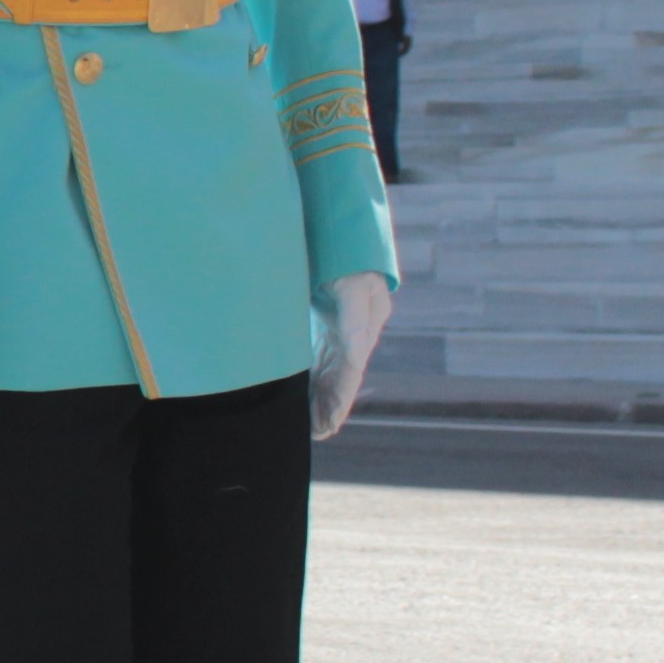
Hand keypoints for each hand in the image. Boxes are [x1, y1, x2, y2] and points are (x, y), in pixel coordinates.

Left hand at [310, 268, 393, 438]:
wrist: (336, 227)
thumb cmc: (345, 255)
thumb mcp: (351, 284)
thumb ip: (353, 318)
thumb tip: (356, 353)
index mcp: (362, 326)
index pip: (350, 371)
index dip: (340, 399)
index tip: (330, 426)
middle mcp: (351, 331)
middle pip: (339, 375)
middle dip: (329, 405)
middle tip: (317, 435)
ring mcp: (335, 325)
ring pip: (328, 367)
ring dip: (320, 395)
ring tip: (313, 425)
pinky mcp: (320, 319)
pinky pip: (315, 353)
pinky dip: (310, 374)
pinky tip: (301, 390)